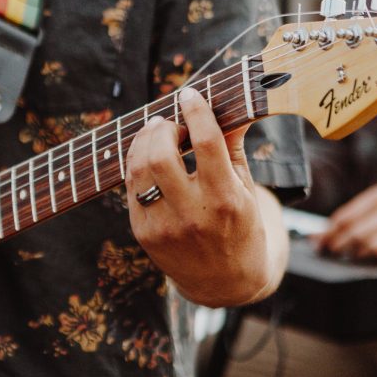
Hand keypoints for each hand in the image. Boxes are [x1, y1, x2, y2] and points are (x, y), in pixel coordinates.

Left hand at [125, 87, 281, 306]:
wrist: (225, 282)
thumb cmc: (240, 226)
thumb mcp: (246, 189)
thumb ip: (234, 146)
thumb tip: (237, 104)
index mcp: (226, 199)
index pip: (207, 142)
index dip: (196, 110)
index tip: (190, 94)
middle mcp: (193, 214)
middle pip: (161, 155)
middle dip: (162, 128)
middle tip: (170, 123)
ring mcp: (164, 226)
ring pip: (138, 169)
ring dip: (144, 142)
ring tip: (156, 134)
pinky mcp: (143, 233)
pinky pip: (130, 188)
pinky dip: (136, 165)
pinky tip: (147, 158)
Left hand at [314, 183, 376, 265]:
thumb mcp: (373, 205)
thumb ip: (346, 219)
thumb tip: (314, 238)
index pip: (346, 218)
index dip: (329, 234)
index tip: (319, 245)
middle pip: (358, 234)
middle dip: (341, 246)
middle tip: (334, 253)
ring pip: (375, 248)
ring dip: (361, 255)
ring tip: (356, 255)